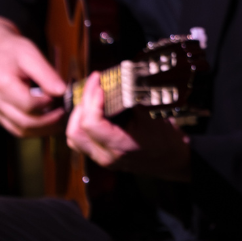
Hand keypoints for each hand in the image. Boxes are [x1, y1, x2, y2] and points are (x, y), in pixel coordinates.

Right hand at [0, 16, 66, 136]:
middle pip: (24, 122)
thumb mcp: (32, 55)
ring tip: (60, 119)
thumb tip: (63, 91)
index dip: (48, 104)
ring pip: (19, 130)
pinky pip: (15, 128)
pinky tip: (47, 121)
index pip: (29, 104)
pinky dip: (33, 128)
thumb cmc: (13, 51)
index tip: (63, 97)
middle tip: (66, 112)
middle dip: (49, 121)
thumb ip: (47, 74)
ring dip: (42, 129)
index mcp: (2, 84)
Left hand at [66, 72, 191, 181]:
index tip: (100, 84)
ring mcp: (100, 157)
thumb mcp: (154, 118)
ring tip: (91, 94)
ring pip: (73, 137)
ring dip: (78, 114)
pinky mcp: (99, 155)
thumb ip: (135, 102)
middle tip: (94, 84)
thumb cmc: (164, 139)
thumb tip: (123, 80)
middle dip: (81, 104)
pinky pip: (80, 140)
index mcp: (119, 146)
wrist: (168, 160)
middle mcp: (105, 155)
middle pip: (75, 132)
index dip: (92, 102)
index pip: (92, 125)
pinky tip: (92, 108)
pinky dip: (81, 122)